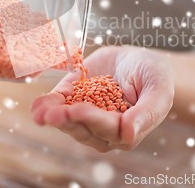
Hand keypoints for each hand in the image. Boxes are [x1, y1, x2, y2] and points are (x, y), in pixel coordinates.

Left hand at [31, 46, 173, 151]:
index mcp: (126, 130)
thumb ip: (146, 113)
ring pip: (68, 122)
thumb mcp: (158, 90)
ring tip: (40, 112)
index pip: (108, 128)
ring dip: (53, 116)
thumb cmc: (155, 76)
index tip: (79, 109)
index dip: (92, 119)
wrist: (138, 59)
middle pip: (84, 128)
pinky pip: (58, 106)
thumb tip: (130, 136)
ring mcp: (85, 115)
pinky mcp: (72, 99)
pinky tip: (36, 106)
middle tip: (54, 114)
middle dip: (68, 120)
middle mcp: (103, 128)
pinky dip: (46, 106)